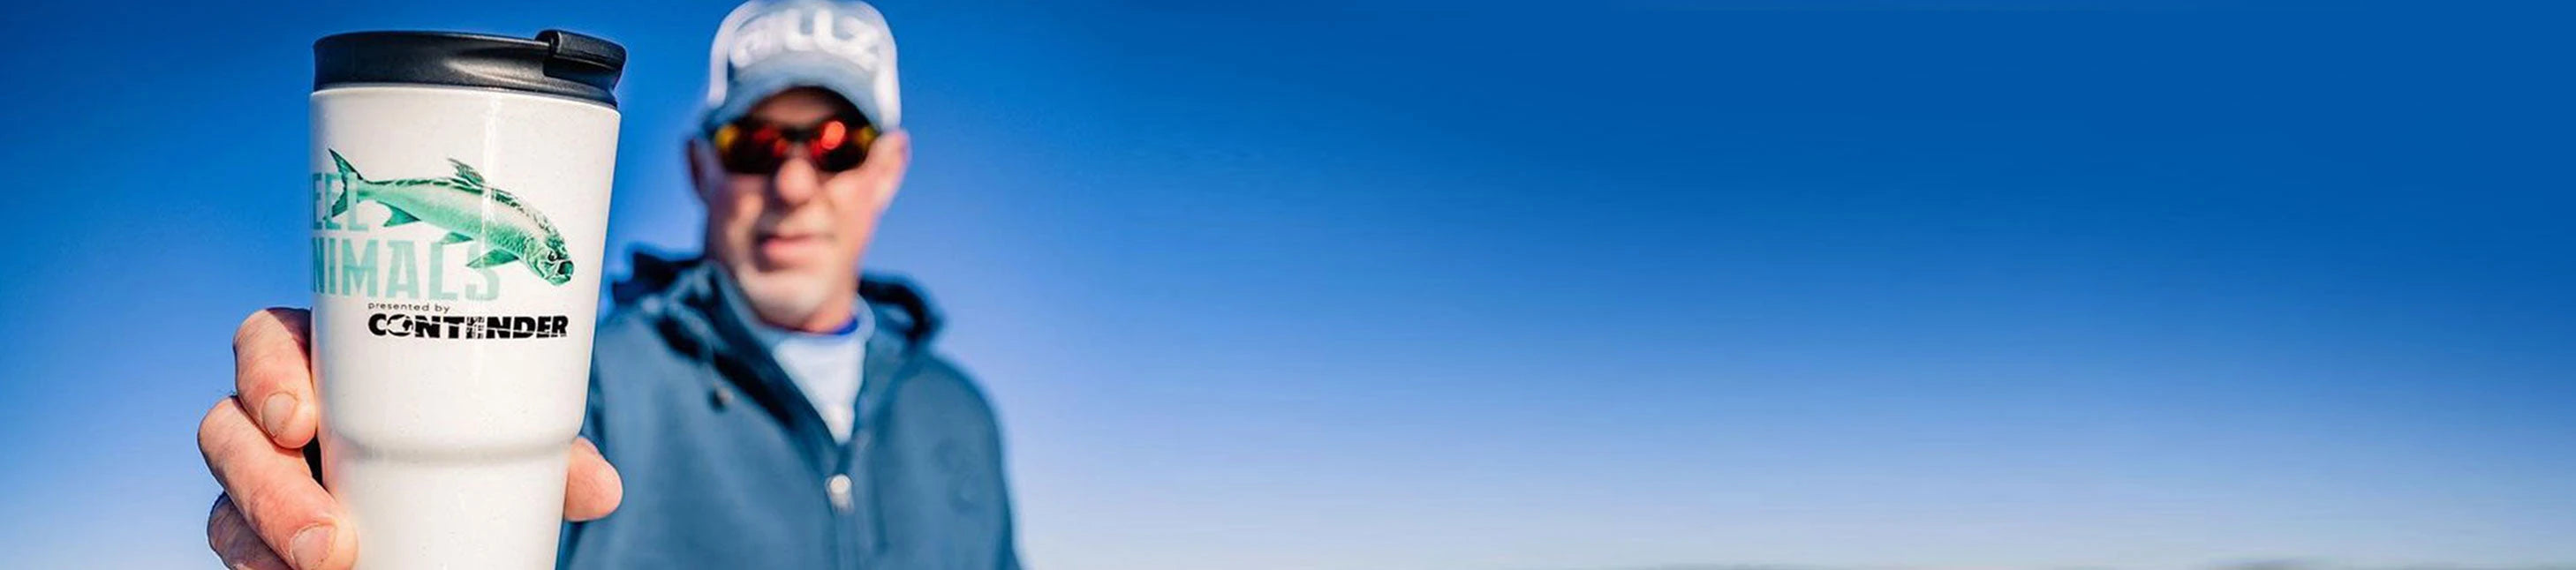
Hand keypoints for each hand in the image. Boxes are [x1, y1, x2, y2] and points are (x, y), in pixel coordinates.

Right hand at [198, 308, 622, 569]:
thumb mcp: (509, 436)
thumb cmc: (474, 436)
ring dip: (265, 537)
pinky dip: (258, 567)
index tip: (301, 417)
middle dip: (269, 487)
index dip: (266, 371)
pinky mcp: (256, 529)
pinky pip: (237, 548)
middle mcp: (274, 412)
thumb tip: (604, 491)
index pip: (264, 341)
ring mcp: (260, 473)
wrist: (456, 496)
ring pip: (226, 498)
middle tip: (330, 539)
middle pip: (229, 430)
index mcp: (324, 358)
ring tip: (326, 566)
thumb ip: (551, 457)